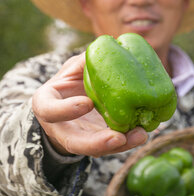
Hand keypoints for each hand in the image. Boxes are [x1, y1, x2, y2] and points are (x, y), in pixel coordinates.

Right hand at [32, 52, 147, 156]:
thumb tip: (111, 46)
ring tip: (141, 135)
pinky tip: (143, 132)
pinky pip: (112, 145)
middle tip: (118, 137)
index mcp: (47, 105)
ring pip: (96, 149)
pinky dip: (128, 140)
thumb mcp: (72, 69)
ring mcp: (79, 138)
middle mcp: (61, 127)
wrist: (71, 101)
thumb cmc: (70, 82)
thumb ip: (86, 62)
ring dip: (120, 145)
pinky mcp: (96, 142)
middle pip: (75, 142)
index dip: (66, 109)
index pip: (49, 110)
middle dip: (97, 142)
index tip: (87, 103)